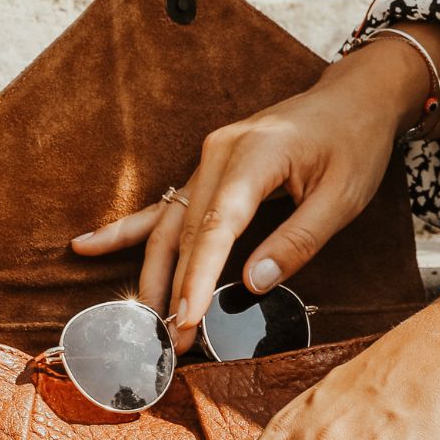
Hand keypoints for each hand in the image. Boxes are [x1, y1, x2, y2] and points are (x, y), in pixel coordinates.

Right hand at [71, 24, 439, 353]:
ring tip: (145, 320)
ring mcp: (207, 159)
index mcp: (254, 156)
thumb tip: (255, 283)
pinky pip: (163, 205)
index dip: (199, 277)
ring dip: (154, 274)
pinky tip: (86, 246)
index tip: (187, 318)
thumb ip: (298, 240)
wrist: (352, 99)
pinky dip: (127, 230)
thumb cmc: (353, 144)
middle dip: (174, 289)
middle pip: (185, 232)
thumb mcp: (342, 197)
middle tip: (171, 341)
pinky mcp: (207, 169)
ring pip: (168, 224)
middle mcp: (219, 154)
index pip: (217, 227)